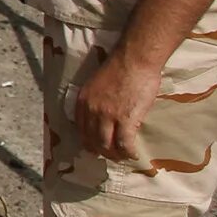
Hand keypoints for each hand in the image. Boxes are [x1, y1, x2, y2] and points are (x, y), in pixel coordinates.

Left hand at [71, 45, 165, 165]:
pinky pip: (124, 143)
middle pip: (92, 140)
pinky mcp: (125, 119)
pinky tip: (133, 155)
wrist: (135, 59)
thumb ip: (97, 100)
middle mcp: (92, 110)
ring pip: (107, 145)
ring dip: (115, 155)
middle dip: (102, 151)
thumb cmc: (121, 67)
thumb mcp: (98, 84)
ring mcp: (108, 116)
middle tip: (111, 155)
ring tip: (122, 156)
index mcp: (83, 101)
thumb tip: (105, 114)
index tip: (94, 148)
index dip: (88, 141)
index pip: (81, 129)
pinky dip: (128, 152)